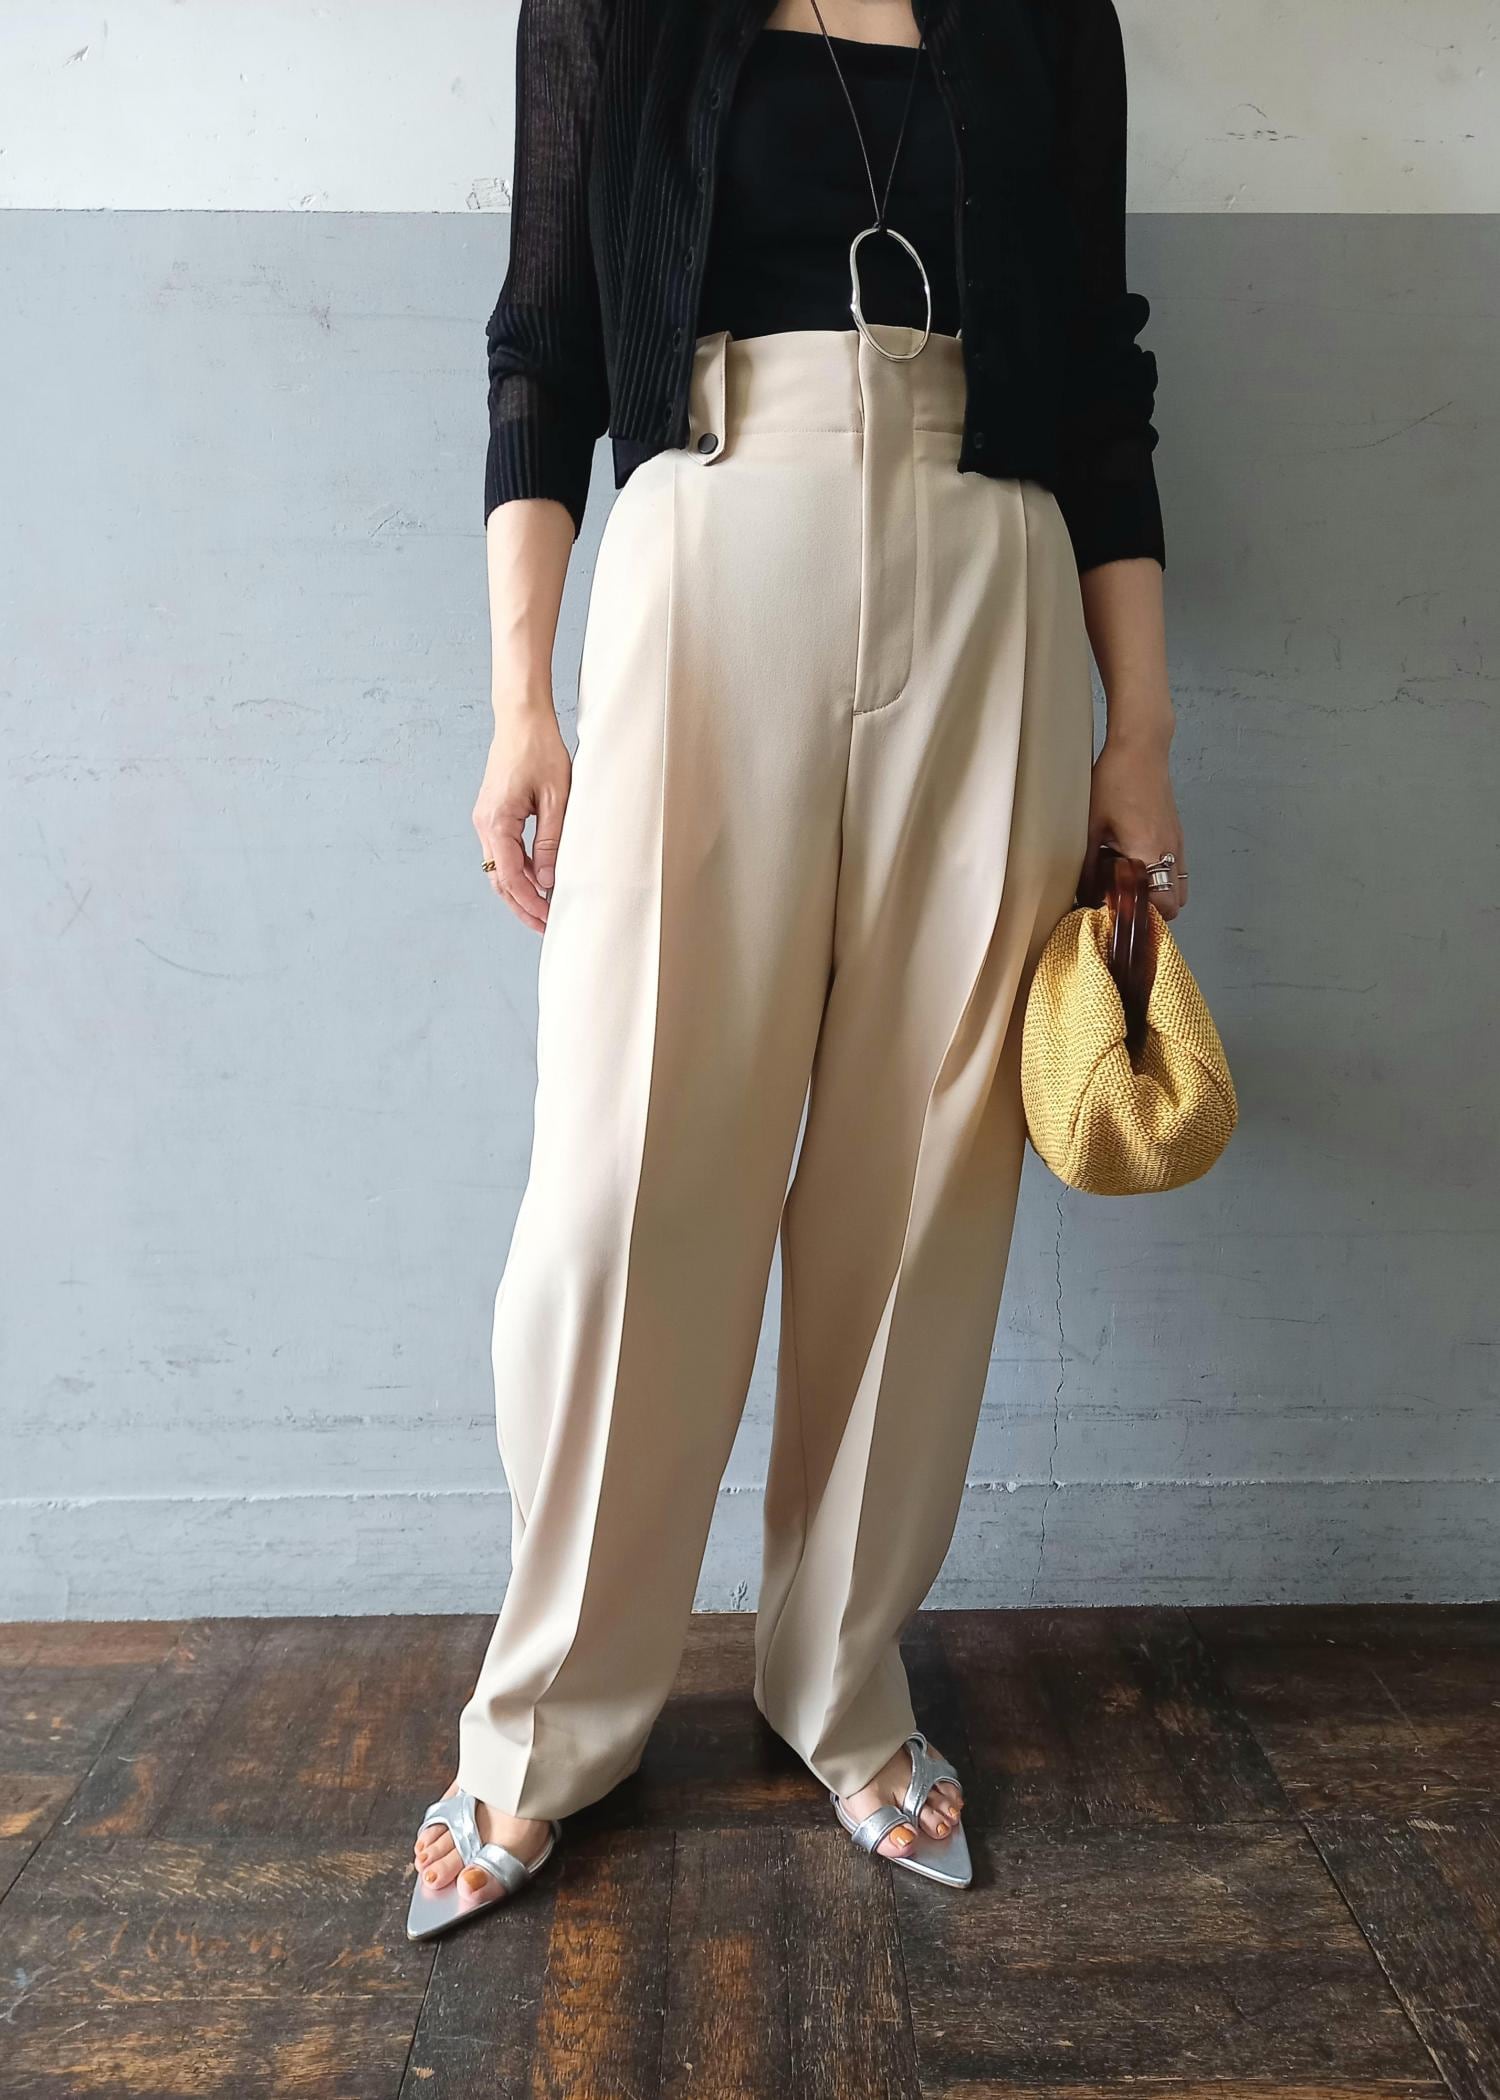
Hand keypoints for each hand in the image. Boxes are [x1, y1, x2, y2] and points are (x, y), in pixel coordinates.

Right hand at [472, 696, 571, 932]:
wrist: (521, 719)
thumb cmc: (540, 750)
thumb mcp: (556, 798)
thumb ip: (551, 841)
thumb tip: (549, 880)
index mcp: (496, 822)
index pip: (511, 876)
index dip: (530, 902)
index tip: (549, 918)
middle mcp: (484, 824)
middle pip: (499, 880)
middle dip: (522, 906)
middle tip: (545, 927)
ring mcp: (486, 820)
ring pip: (500, 869)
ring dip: (521, 891)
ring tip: (545, 910)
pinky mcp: (493, 815)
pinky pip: (504, 852)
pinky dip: (520, 871)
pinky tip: (540, 881)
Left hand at [1082, 729, 1187, 922]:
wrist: (1141, 748)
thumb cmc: (1114, 782)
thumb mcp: (1091, 827)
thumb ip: (1088, 866)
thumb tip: (1083, 896)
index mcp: (1150, 853)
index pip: (1162, 907)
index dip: (1142, 918)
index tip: (1118, 917)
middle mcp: (1171, 852)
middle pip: (1175, 905)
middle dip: (1152, 912)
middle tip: (1124, 907)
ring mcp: (1177, 843)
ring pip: (1178, 888)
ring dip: (1159, 895)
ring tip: (1130, 888)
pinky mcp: (1176, 833)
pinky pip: (1176, 869)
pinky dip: (1162, 877)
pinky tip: (1135, 866)